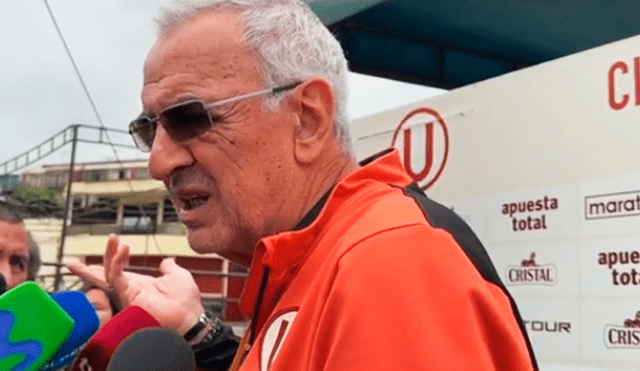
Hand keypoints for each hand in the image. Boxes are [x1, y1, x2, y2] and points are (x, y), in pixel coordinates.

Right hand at [67, 235, 203, 334]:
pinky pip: (116, 277)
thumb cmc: (186, 301)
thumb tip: (167, 261)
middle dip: (89, 269)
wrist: (189, 315)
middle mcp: (130, 290)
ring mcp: (128, 294)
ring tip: (114, 238)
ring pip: (108, 274)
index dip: (112, 260)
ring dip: (109, 255)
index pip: (118, 273)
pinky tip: (122, 249)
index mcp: (140, 285)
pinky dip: (117, 262)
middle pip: (105, 276)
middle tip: (74, 262)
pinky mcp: (128, 295)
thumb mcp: (178, 277)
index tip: (114, 245)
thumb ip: (169, 268)